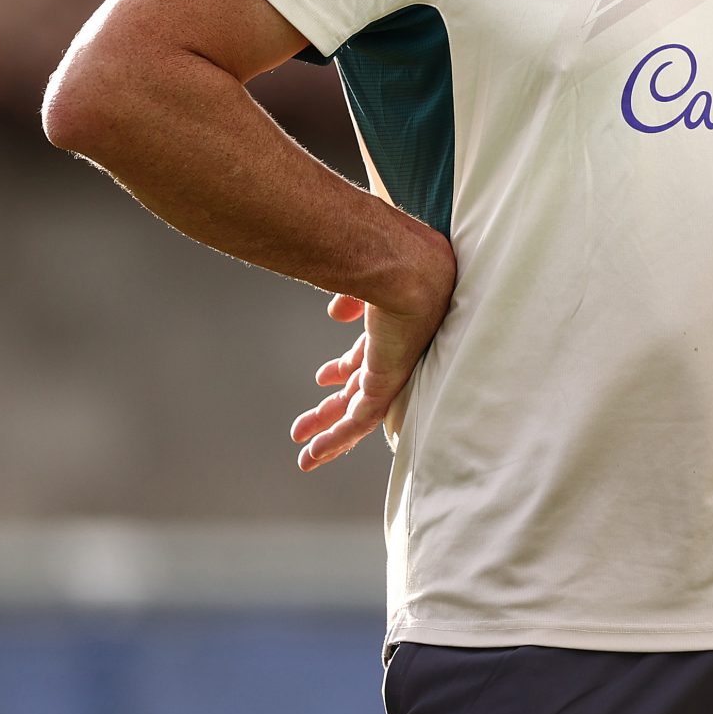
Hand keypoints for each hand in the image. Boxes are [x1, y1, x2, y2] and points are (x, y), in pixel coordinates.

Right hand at [291, 231, 455, 471]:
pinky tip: (315, 454)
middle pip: (360, 389)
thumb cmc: (392, 257)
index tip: (322, 378)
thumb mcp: (363, 277)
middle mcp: (396, 351)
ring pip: (359, 413)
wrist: (408, 267)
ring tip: (306, 456)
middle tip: (304, 426)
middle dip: (331, 409)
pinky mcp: (387, 384)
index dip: (345, 369)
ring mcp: (393, 369)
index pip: (367, 357)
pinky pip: (360, 422)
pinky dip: (337, 440)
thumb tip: (337, 311)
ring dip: (330, 435)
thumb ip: (353, 296)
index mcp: (393, 326)